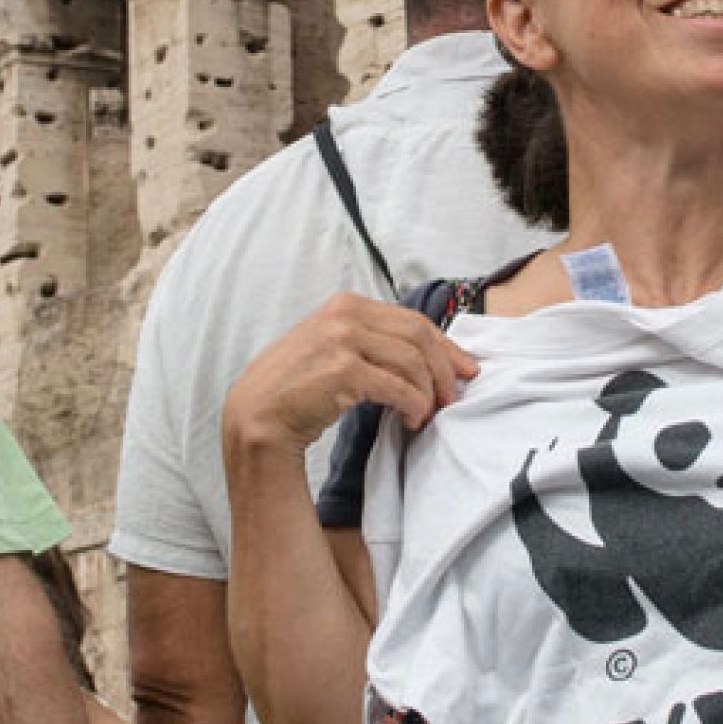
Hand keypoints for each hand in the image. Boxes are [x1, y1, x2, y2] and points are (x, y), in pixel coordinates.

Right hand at [220, 295, 476, 458]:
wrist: (257, 414)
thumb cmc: (297, 386)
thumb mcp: (331, 346)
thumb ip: (369, 340)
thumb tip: (423, 354)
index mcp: (346, 305)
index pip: (412, 320)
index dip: (445, 346)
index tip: (464, 368)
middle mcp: (344, 315)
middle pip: (419, 336)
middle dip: (444, 368)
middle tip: (453, 395)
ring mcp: (343, 340)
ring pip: (413, 361)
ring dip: (429, 392)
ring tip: (427, 413)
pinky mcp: (343, 371)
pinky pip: (398, 387)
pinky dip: (414, 405)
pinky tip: (412, 418)